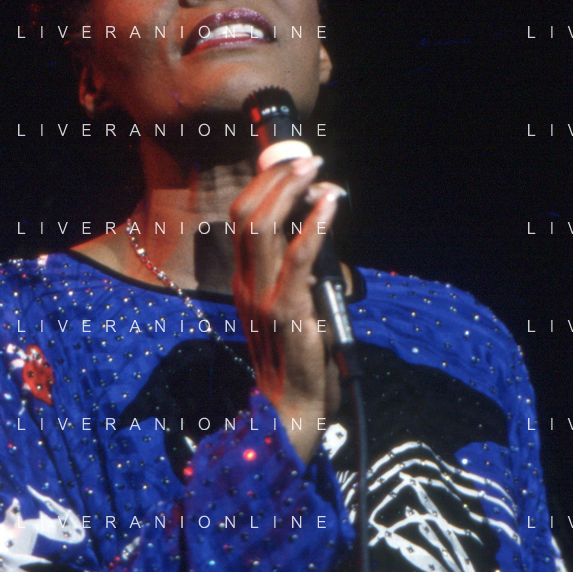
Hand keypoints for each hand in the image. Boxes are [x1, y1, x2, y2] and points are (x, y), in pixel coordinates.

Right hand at [230, 156, 343, 462]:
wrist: (291, 411)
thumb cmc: (297, 361)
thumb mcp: (290, 310)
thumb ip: (297, 276)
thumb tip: (318, 232)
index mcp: (243, 282)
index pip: (241, 220)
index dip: (265, 187)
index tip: (294, 170)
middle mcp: (245, 283)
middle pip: (246, 214)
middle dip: (276, 179)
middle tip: (307, 160)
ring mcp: (262, 295)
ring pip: (263, 226)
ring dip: (291, 191)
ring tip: (317, 171)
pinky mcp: (286, 309)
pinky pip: (298, 256)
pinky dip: (315, 223)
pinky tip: (331, 204)